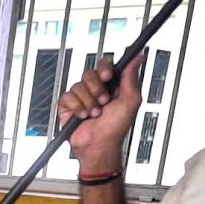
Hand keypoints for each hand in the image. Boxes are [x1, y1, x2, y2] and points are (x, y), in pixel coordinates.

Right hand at [58, 54, 144, 169]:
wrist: (100, 145)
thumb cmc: (116, 128)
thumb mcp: (131, 101)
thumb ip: (132, 77)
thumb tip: (137, 58)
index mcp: (111, 85)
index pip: (105, 65)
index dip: (104, 68)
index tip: (108, 77)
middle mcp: (95, 89)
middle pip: (89, 73)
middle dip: (97, 89)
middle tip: (104, 102)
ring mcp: (81, 97)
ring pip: (78, 85)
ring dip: (88, 102)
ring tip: (94, 113)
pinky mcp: (68, 106)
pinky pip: (67, 96)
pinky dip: (76, 107)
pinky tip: (82, 116)